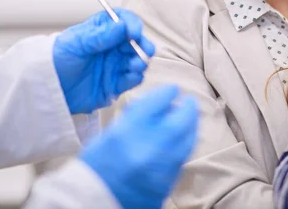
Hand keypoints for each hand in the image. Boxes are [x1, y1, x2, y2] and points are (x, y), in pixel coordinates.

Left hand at [53, 8, 155, 113]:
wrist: (47, 86)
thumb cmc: (56, 58)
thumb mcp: (76, 43)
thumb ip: (100, 36)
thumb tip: (122, 25)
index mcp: (104, 30)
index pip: (125, 21)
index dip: (133, 24)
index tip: (134, 32)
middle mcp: (113, 46)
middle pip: (137, 42)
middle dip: (143, 45)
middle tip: (144, 51)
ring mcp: (116, 65)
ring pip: (138, 60)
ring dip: (141, 62)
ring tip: (135, 66)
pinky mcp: (116, 83)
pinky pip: (132, 80)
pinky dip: (135, 78)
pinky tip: (131, 77)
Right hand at [80, 85, 198, 208]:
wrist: (95, 200)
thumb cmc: (99, 163)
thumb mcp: (112, 132)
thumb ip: (137, 115)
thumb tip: (161, 102)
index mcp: (128, 130)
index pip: (159, 101)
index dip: (169, 91)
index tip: (172, 89)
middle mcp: (149, 147)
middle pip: (182, 119)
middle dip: (189, 107)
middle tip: (189, 102)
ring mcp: (162, 167)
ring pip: (188, 139)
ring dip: (192, 126)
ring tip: (189, 120)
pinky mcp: (168, 182)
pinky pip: (183, 158)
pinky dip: (185, 144)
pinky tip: (182, 140)